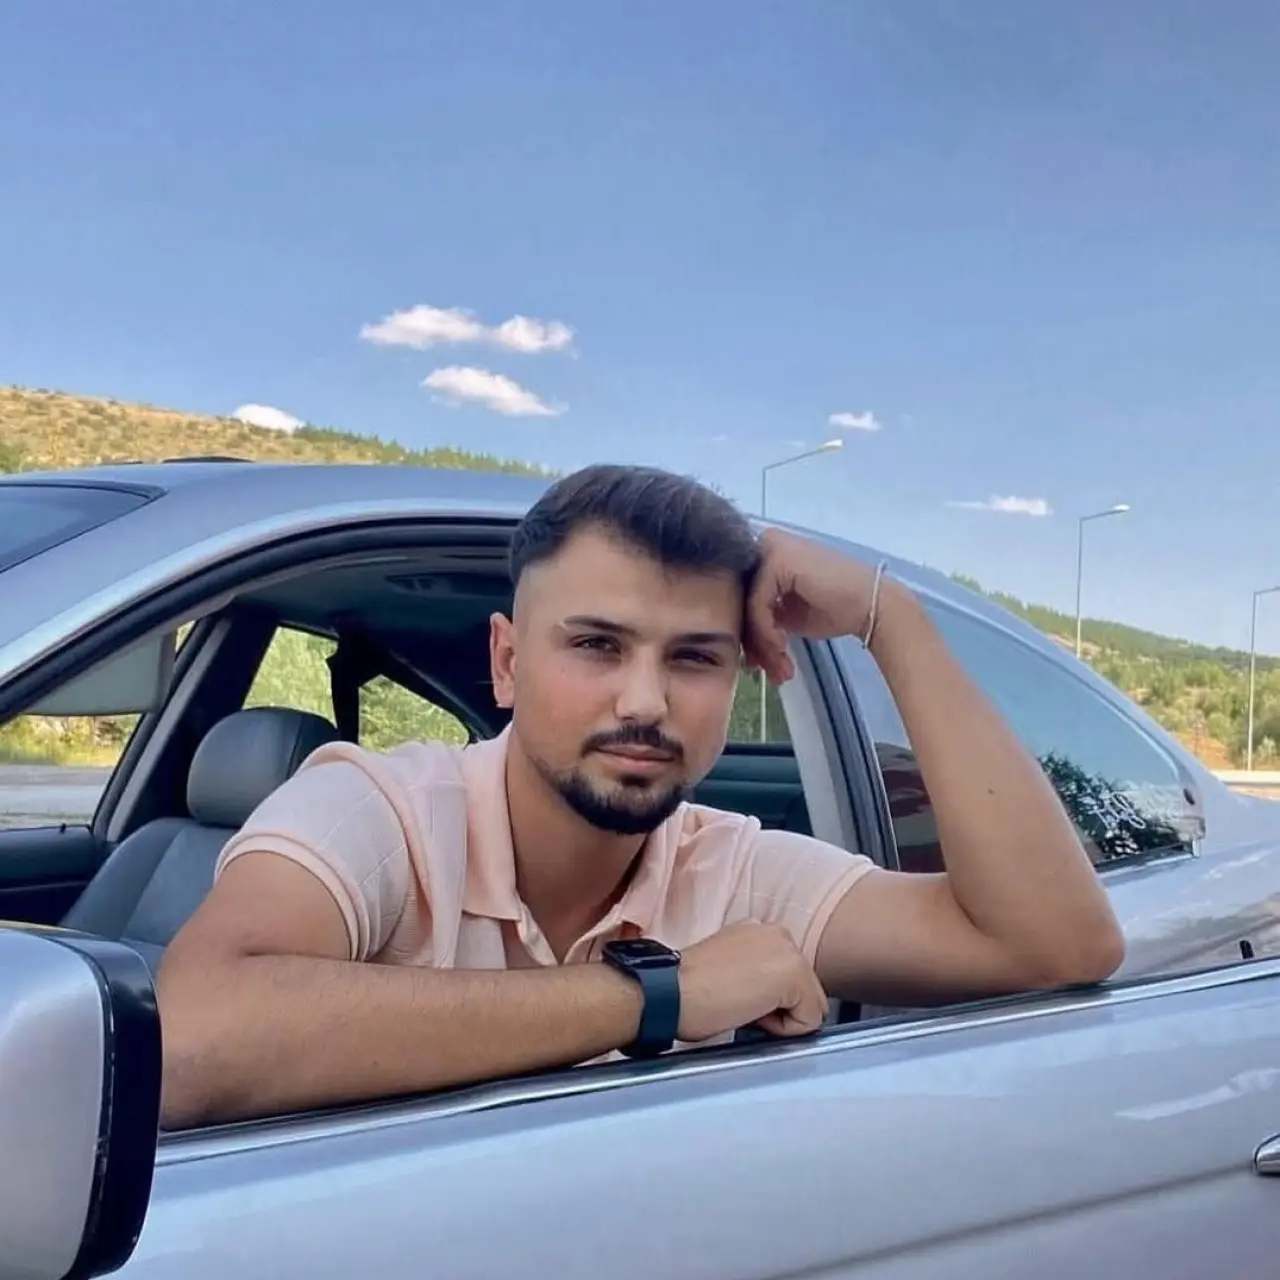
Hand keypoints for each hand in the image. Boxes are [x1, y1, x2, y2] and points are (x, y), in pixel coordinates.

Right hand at [676, 921, 828, 1041]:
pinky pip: (809, 1021)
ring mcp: (788, 951)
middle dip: (779, 1008)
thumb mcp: (727, 969)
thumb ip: (754, 973)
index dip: (766, 1001)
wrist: (667, 992)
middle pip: (805, 992)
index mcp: (759, 931)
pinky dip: (783, 1029)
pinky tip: (750, 1014)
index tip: (734, 997)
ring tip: (742, 1008)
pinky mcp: (793, 974)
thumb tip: (771, 1000)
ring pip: (810, 1006)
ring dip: (780, 1018)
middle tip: (737, 1004)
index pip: (788, 979)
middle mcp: (778, 933)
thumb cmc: (683, 990)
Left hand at [745, 527, 882, 682]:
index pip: (743, 596)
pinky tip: (782, 647)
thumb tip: (742, 642)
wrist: (869, 605)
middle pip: (742, 600)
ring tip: (780, 669)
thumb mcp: (788, 615)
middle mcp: (765, 545)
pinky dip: (766, 631)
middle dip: (755, 643)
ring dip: (763, 644)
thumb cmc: (835, 608)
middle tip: (770, 672)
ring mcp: (770, 549)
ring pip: (748, 606)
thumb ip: (764, 618)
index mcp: (766, 555)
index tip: (760, 665)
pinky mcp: (776, 560)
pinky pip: (758, 604)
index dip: (750, 633)